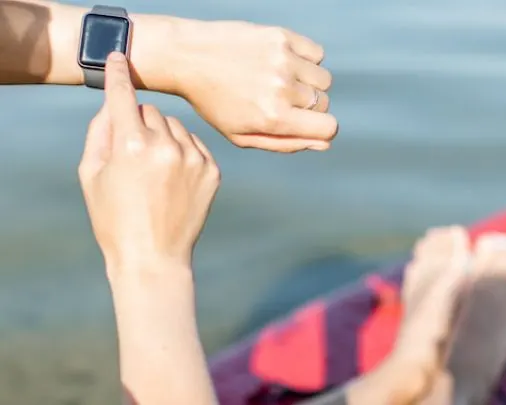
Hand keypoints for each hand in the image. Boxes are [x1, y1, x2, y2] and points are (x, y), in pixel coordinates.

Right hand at [78, 52, 220, 272]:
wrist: (154, 257)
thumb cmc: (115, 219)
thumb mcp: (92, 175)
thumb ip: (100, 132)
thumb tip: (114, 104)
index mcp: (132, 146)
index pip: (124, 96)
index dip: (119, 76)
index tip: (119, 58)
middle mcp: (167, 146)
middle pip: (152, 112)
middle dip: (140, 124)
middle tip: (134, 156)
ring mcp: (194, 158)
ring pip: (176, 126)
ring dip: (164, 137)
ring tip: (155, 173)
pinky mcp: (213, 171)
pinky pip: (196, 144)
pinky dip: (184, 152)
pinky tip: (174, 179)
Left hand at [165, 20, 337, 152]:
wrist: (187, 57)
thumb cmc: (214, 102)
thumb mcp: (242, 135)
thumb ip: (286, 143)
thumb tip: (325, 144)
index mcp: (273, 118)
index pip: (329, 127)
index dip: (321, 129)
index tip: (305, 123)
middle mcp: (282, 88)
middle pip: (324, 104)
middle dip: (307, 106)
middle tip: (277, 100)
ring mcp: (283, 59)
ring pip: (323, 79)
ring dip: (308, 83)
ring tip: (279, 81)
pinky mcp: (281, 36)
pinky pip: (317, 53)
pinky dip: (306, 59)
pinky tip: (281, 62)